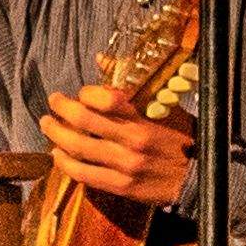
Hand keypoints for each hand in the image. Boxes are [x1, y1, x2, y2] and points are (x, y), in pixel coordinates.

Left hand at [41, 90, 195, 216]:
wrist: (198, 179)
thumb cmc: (182, 139)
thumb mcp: (165, 108)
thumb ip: (131, 88)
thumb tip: (101, 59)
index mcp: (145, 119)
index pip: (108, 99)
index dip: (87, 93)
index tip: (81, 93)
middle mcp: (132, 142)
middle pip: (84, 121)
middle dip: (62, 109)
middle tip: (53, 102)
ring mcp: (125, 166)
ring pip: (79, 149)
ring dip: (56, 135)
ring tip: (47, 125)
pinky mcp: (121, 187)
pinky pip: (85, 175)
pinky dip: (66, 164)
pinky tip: (58, 155)